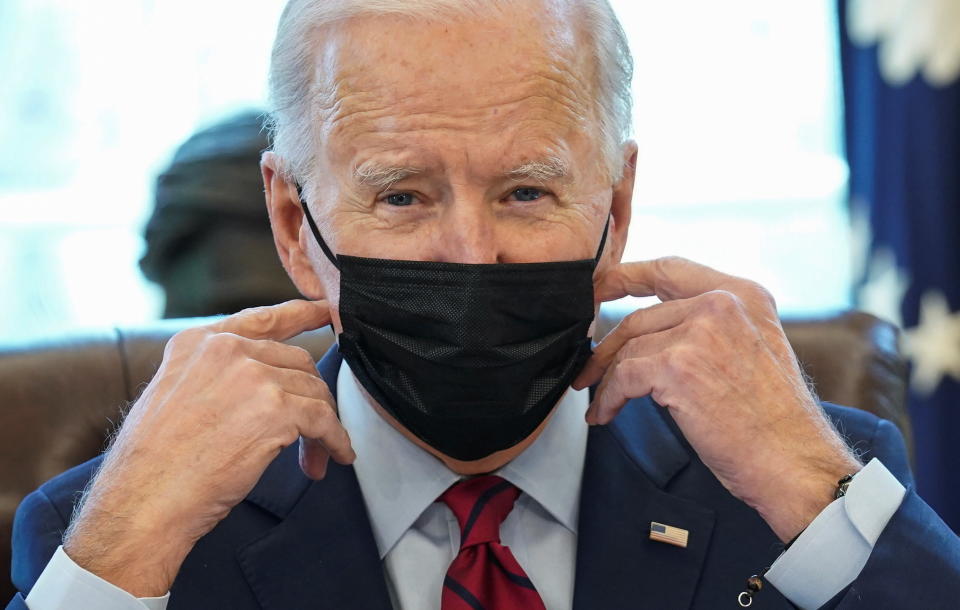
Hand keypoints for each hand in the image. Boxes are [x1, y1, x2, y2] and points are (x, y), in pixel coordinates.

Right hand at [63, 300, 353, 595]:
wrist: (144, 504)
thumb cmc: (155, 468)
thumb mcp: (175, 398)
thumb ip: (216, 376)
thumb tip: (263, 384)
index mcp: (196, 342)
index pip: (261, 319)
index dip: (300, 314)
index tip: (324, 312)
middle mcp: (225, 349)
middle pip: (296, 362)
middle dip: (309, 399)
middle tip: (311, 436)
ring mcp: (252, 376)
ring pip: (314, 391)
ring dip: (321, 427)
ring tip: (315, 459)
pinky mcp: (276, 409)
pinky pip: (324, 419)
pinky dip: (335, 440)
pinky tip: (337, 455)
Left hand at [573, 257, 860, 541]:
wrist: (795, 462)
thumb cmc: (773, 422)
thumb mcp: (752, 350)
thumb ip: (710, 327)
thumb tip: (654, 332)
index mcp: (742, 294)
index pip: (670, 270)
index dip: (626, 276)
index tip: (597, 289)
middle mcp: (722, 303)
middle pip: (640, 316)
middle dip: (608, 347)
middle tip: (590, 369)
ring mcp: (699, 332)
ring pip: (628, 348)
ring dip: (606, 378)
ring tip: (600, 401)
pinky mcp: (678, 366)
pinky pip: (623, 376)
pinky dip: (608, 397)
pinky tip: (606, 414)